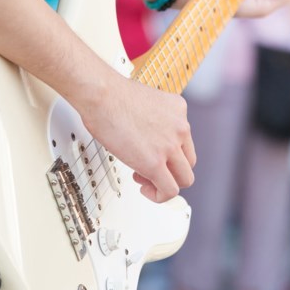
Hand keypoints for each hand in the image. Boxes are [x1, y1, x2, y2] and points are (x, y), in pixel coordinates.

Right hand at [76, 72, 195, 203]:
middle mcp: (180, 128)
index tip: (152, 154)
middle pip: (188, 162)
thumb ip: (153, 120)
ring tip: (144, 180)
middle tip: (148, 170)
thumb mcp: (145, 102)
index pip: (185, 141)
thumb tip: (145, 135)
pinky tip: (145, 189)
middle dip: (169, 170)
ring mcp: (170, 146)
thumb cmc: (110, 95)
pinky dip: (159, 196)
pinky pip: (169, 190)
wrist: (101, 94)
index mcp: (179, 110)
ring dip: (165, 183)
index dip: (169, 154)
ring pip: (184, 179)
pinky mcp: (156, 162)